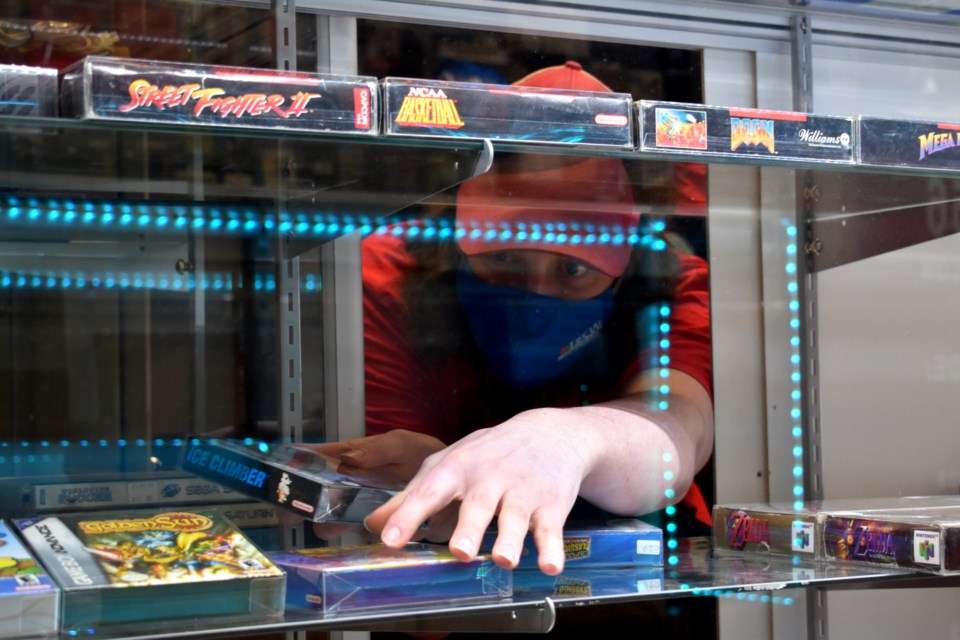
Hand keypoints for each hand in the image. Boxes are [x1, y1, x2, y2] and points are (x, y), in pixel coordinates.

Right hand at [297, 430, 446, 541]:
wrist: (452, 476)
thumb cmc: (422, 453)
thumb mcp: (401, 445)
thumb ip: (376, 450)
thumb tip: (348, 457)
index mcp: (350, 457)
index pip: (313, 459)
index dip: (293, 465)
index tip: (278, 471)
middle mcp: (349, 483)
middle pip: (313, 495)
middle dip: (301, 502)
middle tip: (296, 506)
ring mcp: (358, 505)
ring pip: (330, 519)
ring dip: (329, 523)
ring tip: (332, 522)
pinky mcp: (375, 524)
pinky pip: (356, 534)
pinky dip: (353, 536)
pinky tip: (356, 537)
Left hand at [364, 410, 597, 575]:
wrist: (548, 433)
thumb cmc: (488, 454)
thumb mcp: (448, 465)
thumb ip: (411, 497)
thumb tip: (372, 526)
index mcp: (457, 469)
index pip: (429, 492)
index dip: (408, 516)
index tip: (390, 539)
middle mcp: (489, 479)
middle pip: (477, 505)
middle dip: (468, 528)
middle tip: (460, 552)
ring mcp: (522, 492)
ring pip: (515, 517)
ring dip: (510, 539)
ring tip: (504, 560)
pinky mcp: (551, 505)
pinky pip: (550, 528)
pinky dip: (552, 548)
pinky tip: (550, 565)